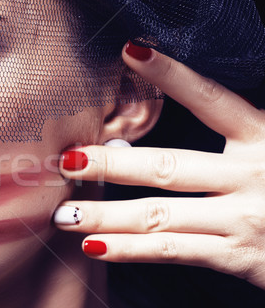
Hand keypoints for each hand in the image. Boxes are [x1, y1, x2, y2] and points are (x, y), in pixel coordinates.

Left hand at [55, 43, 264, 289]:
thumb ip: (240, 127)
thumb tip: (177, 121)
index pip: (211, 99)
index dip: (170, 75)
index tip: (129, 51)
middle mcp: (253, 173)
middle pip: (167, 166)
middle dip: (111, 164)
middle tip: (66, 160)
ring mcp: (244, 218)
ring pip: (159, 214)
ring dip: (105, 214)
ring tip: (62, 213)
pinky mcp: (239, 256)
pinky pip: (173, 251)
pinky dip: (129, 250)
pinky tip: (93, 247)